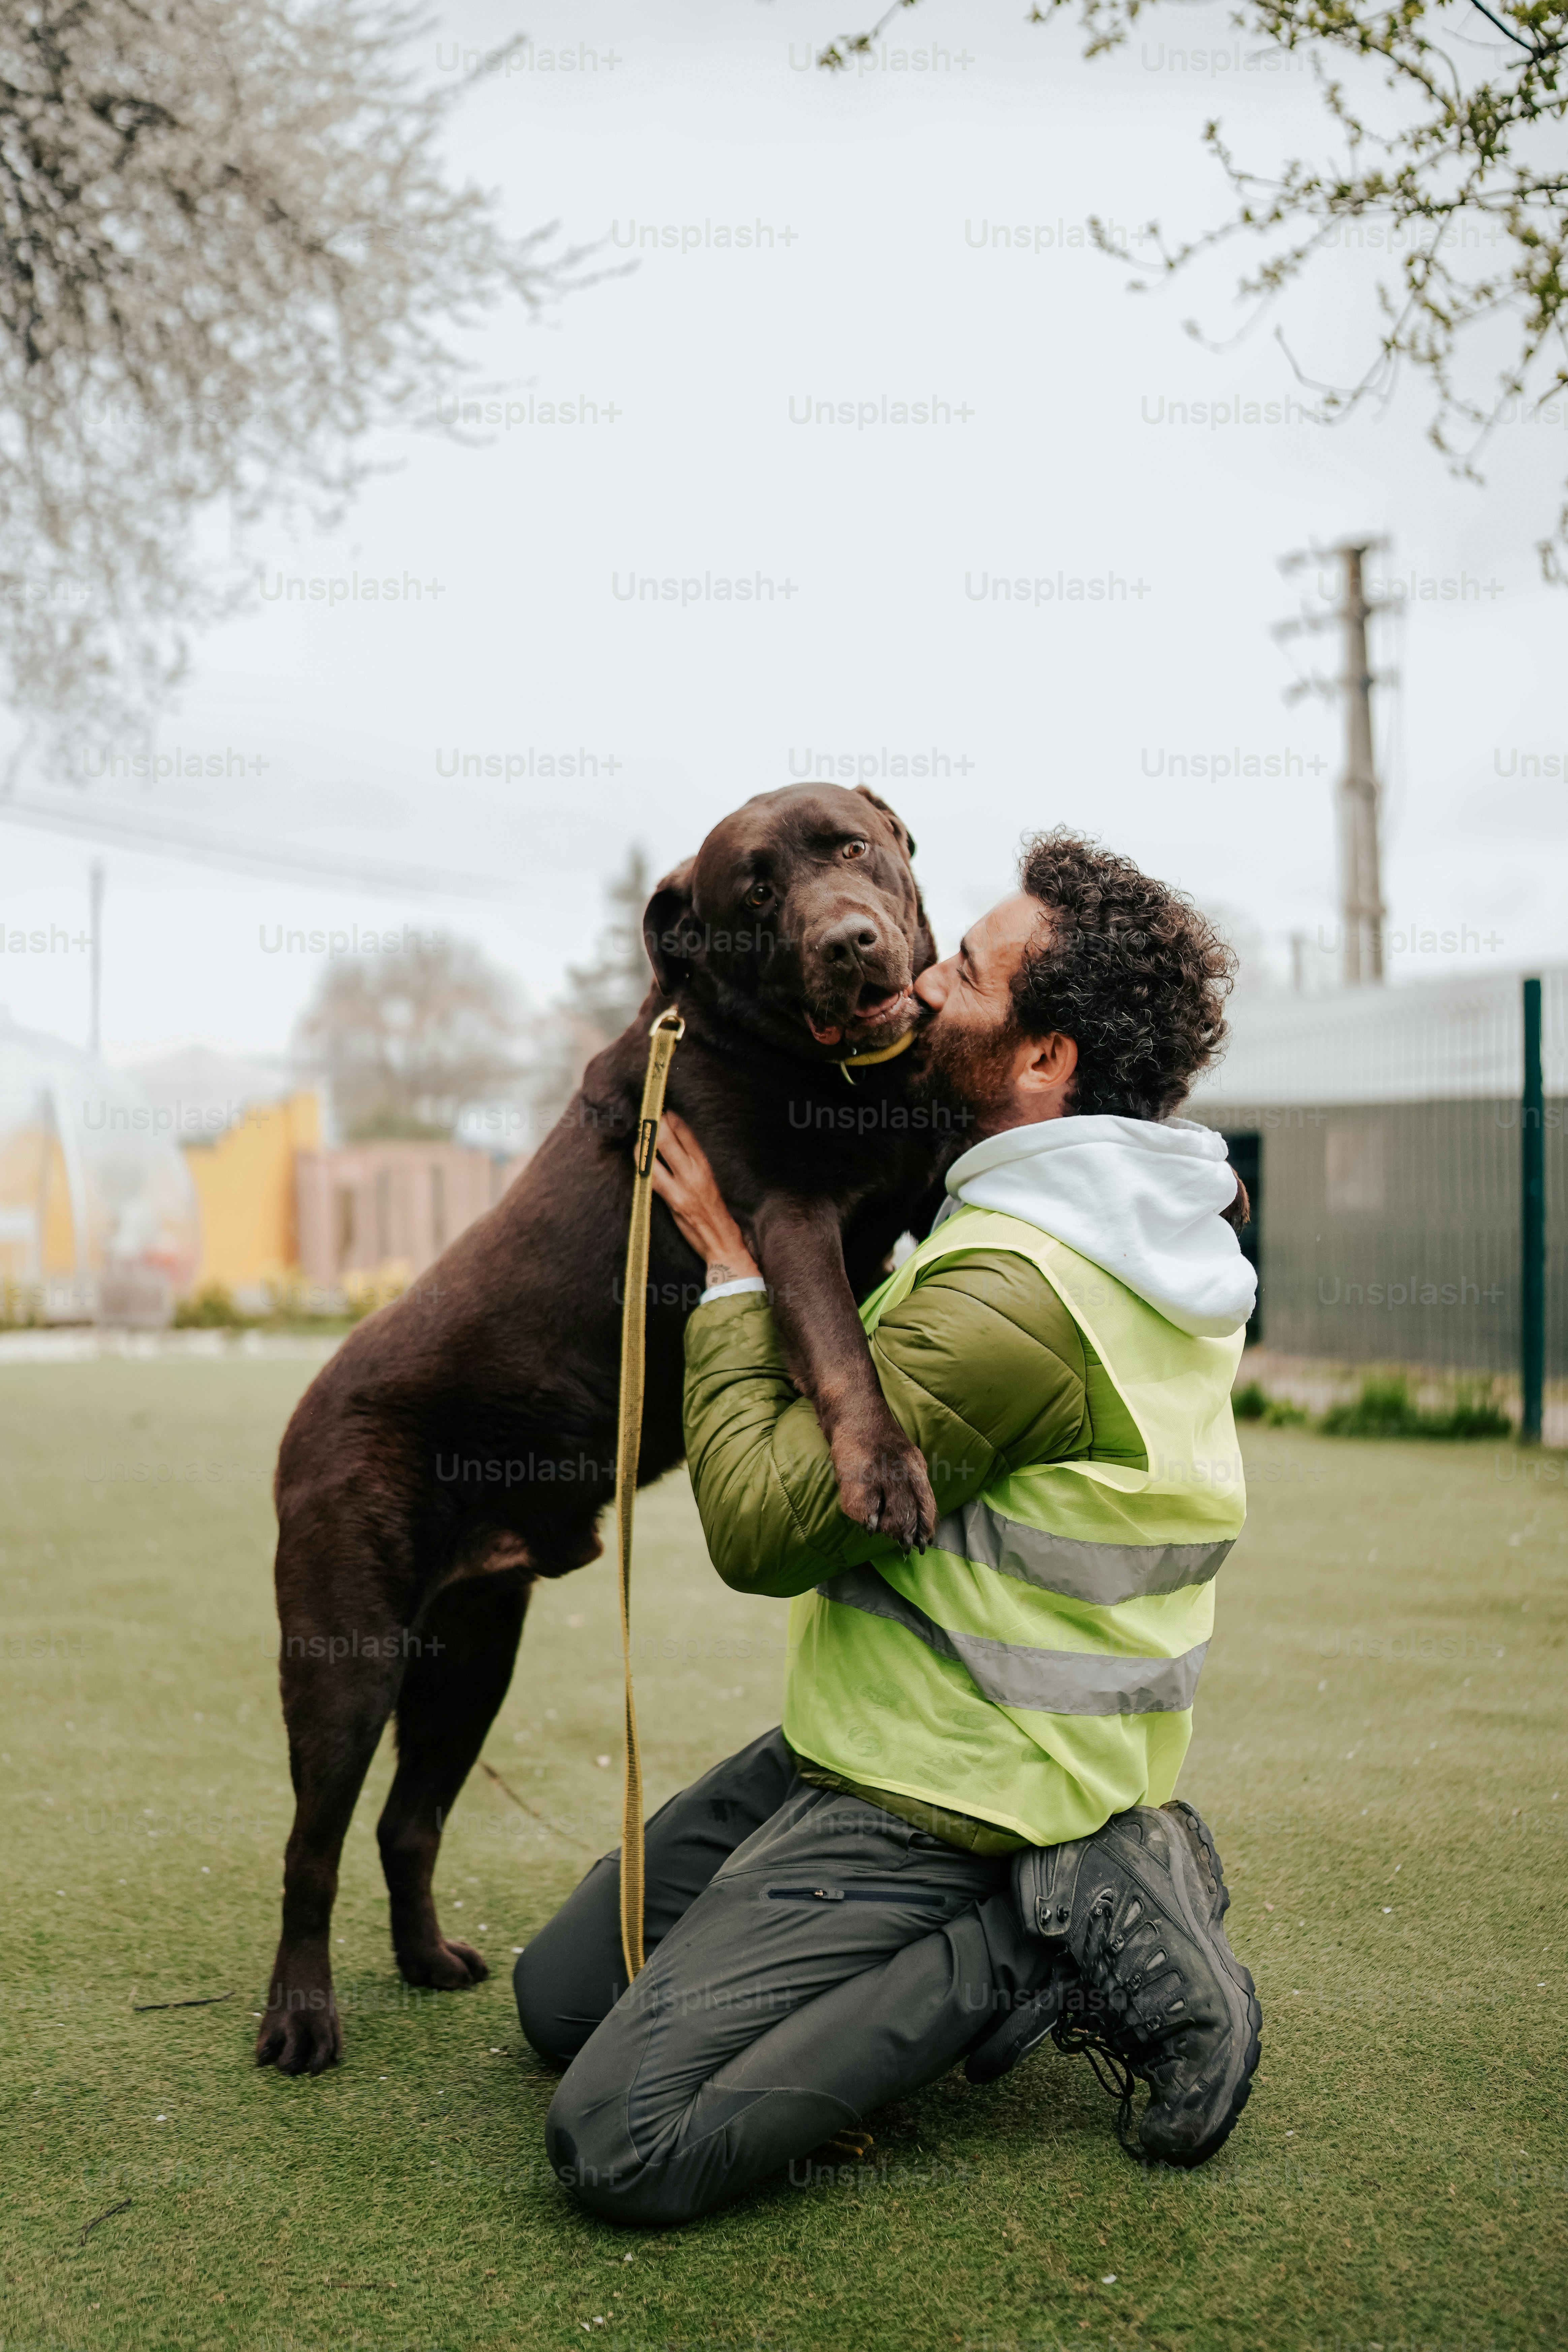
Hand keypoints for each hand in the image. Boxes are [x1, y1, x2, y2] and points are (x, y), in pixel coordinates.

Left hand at [650, 1111, 760, 1287]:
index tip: (659, 1107)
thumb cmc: (714, 1212)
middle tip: (643, 1114)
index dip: (669, 1116)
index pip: (685, 1131)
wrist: (722, 1242)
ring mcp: (682, 1185)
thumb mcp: (708, 1181)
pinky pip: (651, 1176)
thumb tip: (673, 1144)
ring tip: (638, 1133)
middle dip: (652, 1122)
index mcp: (704, 1164)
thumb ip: (692, 1163)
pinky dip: (642, 1163)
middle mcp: (694, 1171)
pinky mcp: (672, 1200)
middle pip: (667, 1136)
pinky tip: (637, 1156)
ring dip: (643, 1140)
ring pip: (656, 1152)